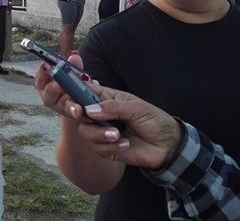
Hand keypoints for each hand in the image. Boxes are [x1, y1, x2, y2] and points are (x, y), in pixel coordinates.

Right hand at [34, 55, 183, 170]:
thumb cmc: (154, 120)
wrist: (168, 145)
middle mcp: (101, 114)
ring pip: (86, 133)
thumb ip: (113, 107)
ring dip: (100, 135)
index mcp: (107, 98)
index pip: (84, 92)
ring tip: (117, 135)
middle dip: (83, 117)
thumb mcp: (137, 107)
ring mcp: (103, 132)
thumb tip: (90, 110)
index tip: (71, 97)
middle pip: (80, 115)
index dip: (73, 92)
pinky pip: (98, 148)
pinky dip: (110, 148)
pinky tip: (125, 145)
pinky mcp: (107, 149)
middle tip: (89, 118)